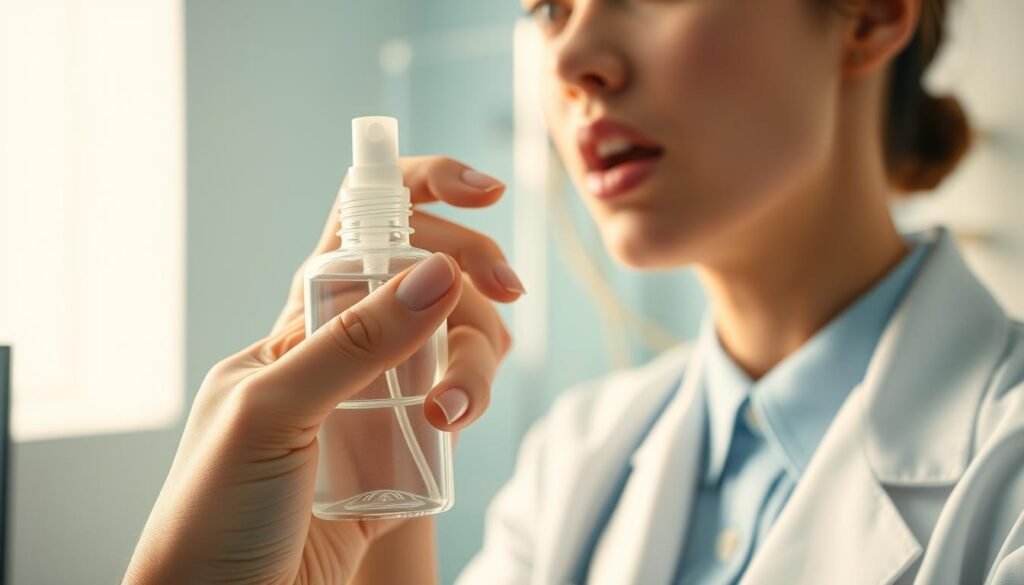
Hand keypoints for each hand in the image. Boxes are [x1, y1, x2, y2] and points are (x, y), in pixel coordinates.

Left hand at [274, 156, 518, 430]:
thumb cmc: (214, 510)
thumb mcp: (271, 413)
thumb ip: (353, 343)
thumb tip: (436, 271)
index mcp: (301, 323)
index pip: (363, 227)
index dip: (423, 191)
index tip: (485, 192)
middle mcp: (345, 349)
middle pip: (431, 278)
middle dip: (474, 273)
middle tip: (508, 291)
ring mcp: (380, 399)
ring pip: (458, 341)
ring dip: (477, 358)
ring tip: (451, 414)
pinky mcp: (406, 450)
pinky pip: (458, 403)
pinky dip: (472, 400)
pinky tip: (453, 427)